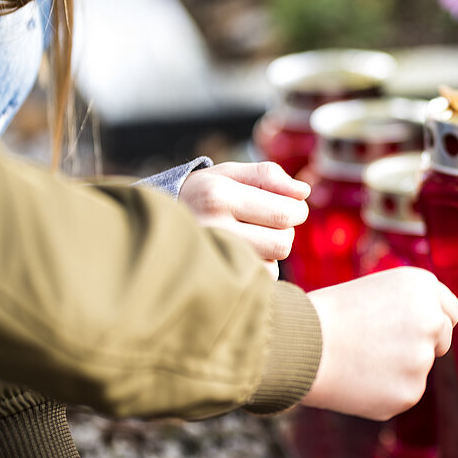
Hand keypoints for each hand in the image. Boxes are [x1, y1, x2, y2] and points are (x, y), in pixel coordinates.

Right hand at [178, 162, 309, 277]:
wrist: (153, 225)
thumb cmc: (202, 195)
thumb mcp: (228, 174)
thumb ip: (268, 176)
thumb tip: (303, 191)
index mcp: (218, 195)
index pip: (286, 212)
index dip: (297, 210)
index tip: (288, 206)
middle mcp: (211, 228)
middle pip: (283, 243)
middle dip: (284, 232)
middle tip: (265, 223)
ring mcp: (209, 259)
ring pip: (271, 266)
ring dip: (268, 254)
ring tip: (247, 239)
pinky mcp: (212, 283)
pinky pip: (256, 282)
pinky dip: (255, 270)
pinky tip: (238, 256)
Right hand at [301, 267, 457, 420]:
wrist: (299, 347)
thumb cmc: (327, 316)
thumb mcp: (376, 290)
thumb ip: (410, 306)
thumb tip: (432, 329)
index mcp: (423, 286)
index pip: (450, 310)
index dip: (433, 321)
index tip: (417, 329)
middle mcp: (432, 320)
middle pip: (441, 340)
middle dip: (421, 346)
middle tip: (379, 346)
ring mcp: (423, 359)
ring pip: (419, 368)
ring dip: (398, 369)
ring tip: (359, 360)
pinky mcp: (411, 392)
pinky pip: (404, 393)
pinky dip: (384, 392)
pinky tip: (358, 379)